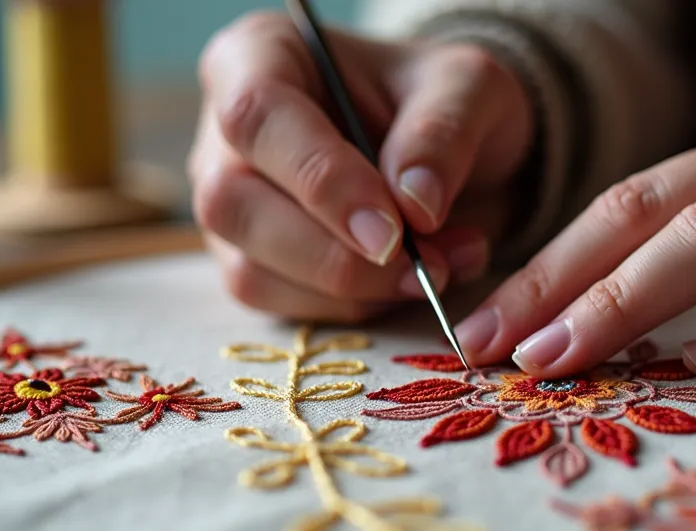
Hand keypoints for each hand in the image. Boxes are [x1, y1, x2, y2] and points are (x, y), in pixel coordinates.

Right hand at [189, 12, 534, 321]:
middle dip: (334, 255)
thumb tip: (413, 204)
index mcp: (259, 57)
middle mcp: (224, 134)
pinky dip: (354, 309)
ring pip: (250, 270)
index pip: (256, 116)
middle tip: (427, 267)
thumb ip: (443, 133)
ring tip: (440, 268)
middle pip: (234, 204)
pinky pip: (279, 306)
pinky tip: (411, 283)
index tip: (393, 230)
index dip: (320, 180)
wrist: (446, 153)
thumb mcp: (470, 89)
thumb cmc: (442, 104)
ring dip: (352, 291)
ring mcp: (230, 204)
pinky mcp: (249, 262)